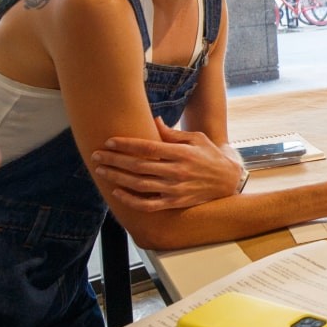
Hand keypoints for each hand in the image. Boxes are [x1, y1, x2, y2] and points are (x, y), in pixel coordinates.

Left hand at [93, 117, 243, 209]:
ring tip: (102, 171)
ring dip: (117, 178)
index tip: (109, 141)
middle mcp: (176, 171)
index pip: (147, 148)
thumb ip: (173, 134)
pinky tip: (118, 193)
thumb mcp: (196, 139)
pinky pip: (148, 204)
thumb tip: (153, 122)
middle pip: (138, 166)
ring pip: (139, 185)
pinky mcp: (175, 202)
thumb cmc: (210, 156)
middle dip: (115, 159)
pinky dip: (131, 200)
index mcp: (181, 153)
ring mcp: (175, 189)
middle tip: (97, 155)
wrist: (228, 182)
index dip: (126, 144)